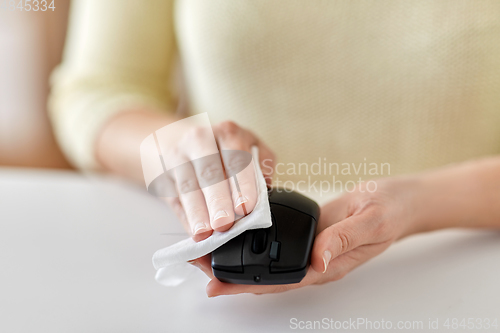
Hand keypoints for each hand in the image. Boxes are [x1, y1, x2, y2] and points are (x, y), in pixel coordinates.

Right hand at [160, 121, 274, 241]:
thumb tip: (268, 185)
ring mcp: (177, 157)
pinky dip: (186, 218)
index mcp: (227, 132)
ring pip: (188, 187)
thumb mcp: (245, 142)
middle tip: (224, 223)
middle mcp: (199, 140)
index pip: (236, 158)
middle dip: (218, 200)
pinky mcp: (163, 176)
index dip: (241, 184)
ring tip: (206, 232)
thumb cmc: (217, 146)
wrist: (172, 139)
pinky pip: (175, 198)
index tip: (246, 207)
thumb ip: (262, 162)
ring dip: (198, 212)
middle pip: (209, 172)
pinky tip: (194, 231)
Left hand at [195, 176, 420, 295]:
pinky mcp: (309, 233)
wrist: (399, 200)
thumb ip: (344, 238)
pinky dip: (255, 243)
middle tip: (198, 268)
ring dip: (239, 261)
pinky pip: (278, 244)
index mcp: (328, 264)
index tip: (217, 287)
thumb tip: (318, 258)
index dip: (247, 287)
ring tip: (207, 257)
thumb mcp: (370, 220)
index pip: (281, 282)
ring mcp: (311, 248)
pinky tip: (238, 237)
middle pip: (268, 277)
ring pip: (269, 262)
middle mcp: (315, 261)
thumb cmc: (389, 210)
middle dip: (231, 277)